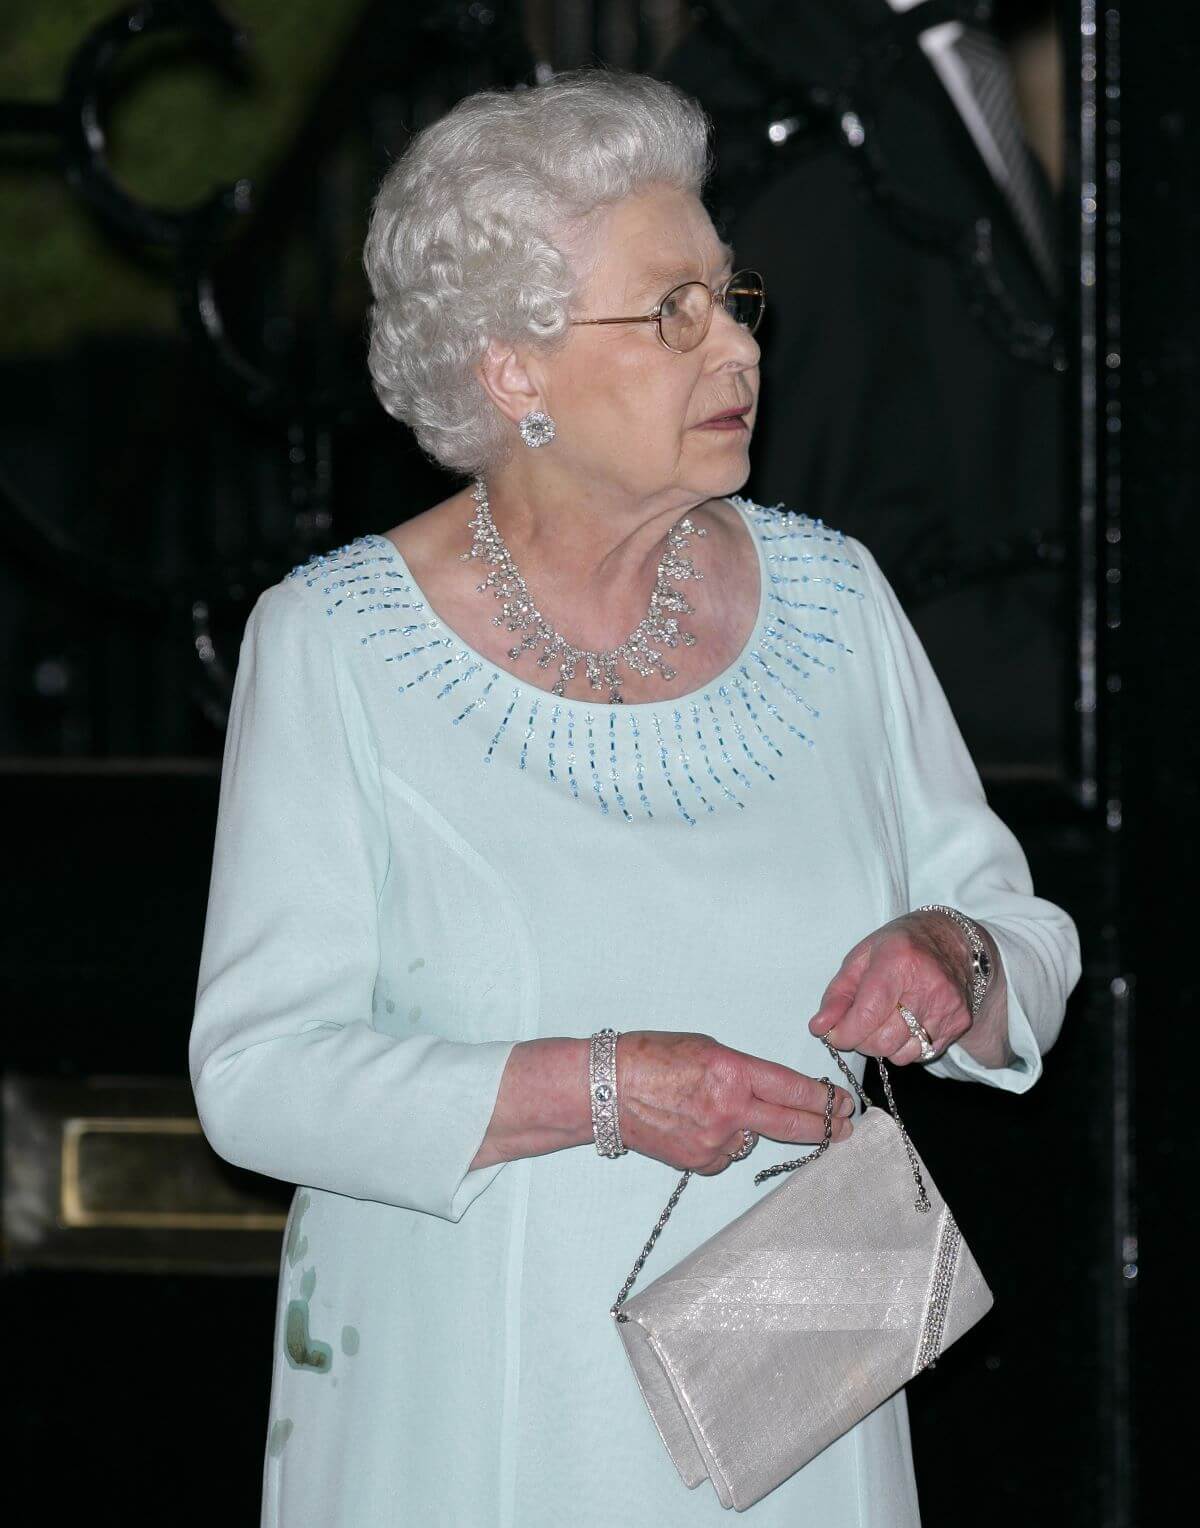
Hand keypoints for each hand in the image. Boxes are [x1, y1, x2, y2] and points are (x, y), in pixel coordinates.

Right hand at [616, 1031, 854, 1175]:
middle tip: (845, 1128)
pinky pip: (726, 1154)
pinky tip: (695, 1125)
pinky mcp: (700, 1162)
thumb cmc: (651, 1058)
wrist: (606, 1089)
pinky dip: (722, 1142)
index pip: (793, 1088)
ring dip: (752, 1129)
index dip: (824, 1098)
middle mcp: (730, 1110)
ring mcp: (715, 1141)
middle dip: (824, 1127)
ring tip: (716, 1110)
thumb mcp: (706, 1048)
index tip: (845, 1102)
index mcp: (733, 1072)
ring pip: (754, 1139)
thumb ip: (741, 1072)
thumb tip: (766, 1092)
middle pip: (791, 1124)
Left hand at [807, 911, 990, 1063]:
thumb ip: (837, 995)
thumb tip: (820, 1027)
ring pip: (901, 1053)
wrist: (952, 941)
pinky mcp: (959, 1023)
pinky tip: (905, 1024)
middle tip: (858, 1026)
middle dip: (861, 1040)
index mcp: (899, 960)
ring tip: (883, 1021)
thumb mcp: (861, 959)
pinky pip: (920, 1054)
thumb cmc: (900, 947)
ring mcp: (947, 1007)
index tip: (834, 1034)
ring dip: (883, 1046)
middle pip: (883, 1039)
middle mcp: (928, 986)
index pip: (868, 1014)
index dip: (846, 1032)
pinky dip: (904, 1047)